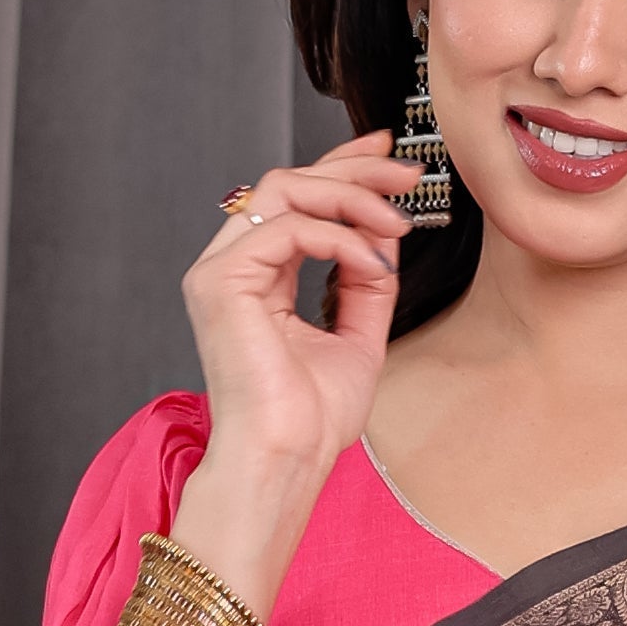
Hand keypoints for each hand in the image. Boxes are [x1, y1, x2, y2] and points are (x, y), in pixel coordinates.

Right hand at [178, 132, 412, 499]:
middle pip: (290, 182)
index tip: (391, 161)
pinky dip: (340, 239)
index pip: (296, 201)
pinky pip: (290, 228)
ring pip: (286, 190)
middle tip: (407, 176)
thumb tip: (385, 233)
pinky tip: (372, 264)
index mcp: (256, 278)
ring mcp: (219, 270)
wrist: (285, 464)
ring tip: (396, 223)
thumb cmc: (310, 423)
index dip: (343, 168)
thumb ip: (366, 282)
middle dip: (355, 170)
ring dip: (352, 197)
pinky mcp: (221, 281)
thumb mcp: (357, 337)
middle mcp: (231, 267)